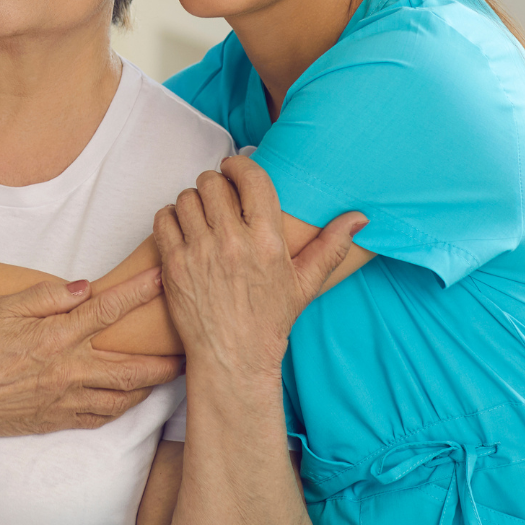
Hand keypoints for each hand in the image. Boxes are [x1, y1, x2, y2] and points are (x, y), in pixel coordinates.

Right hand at [0, 272, 185, 440]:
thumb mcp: (3, 307)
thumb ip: (47, 295)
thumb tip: (84, 287)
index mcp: (56, 337)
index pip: (108, 310)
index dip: (139, 293)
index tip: (164, 278)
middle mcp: (68, 371)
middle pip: (131, 367)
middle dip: (164, 359)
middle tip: (189, 350)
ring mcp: (64, 400)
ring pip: (121, 398)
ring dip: (148, 387)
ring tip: (166, 377)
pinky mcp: (56, 420)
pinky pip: (98, 418)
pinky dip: (119, 409)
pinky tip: (126, 401)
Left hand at [154, 154, 366, 377]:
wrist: (233, 358)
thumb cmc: (270, 321)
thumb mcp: (306, 283)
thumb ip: (332, 246)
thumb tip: (360, 218)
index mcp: (267, 241)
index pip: (251, 178)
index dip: (239, 165)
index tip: (234, 169)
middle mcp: (232, 243)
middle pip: (213, 183)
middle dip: (215, 183)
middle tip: (219, 195)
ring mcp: (199, 253)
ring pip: (187, 198)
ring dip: (193, 201)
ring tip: (201, 214)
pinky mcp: (173, 266)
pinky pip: (164, 219)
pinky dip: (170, 217)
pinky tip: (182, 229)